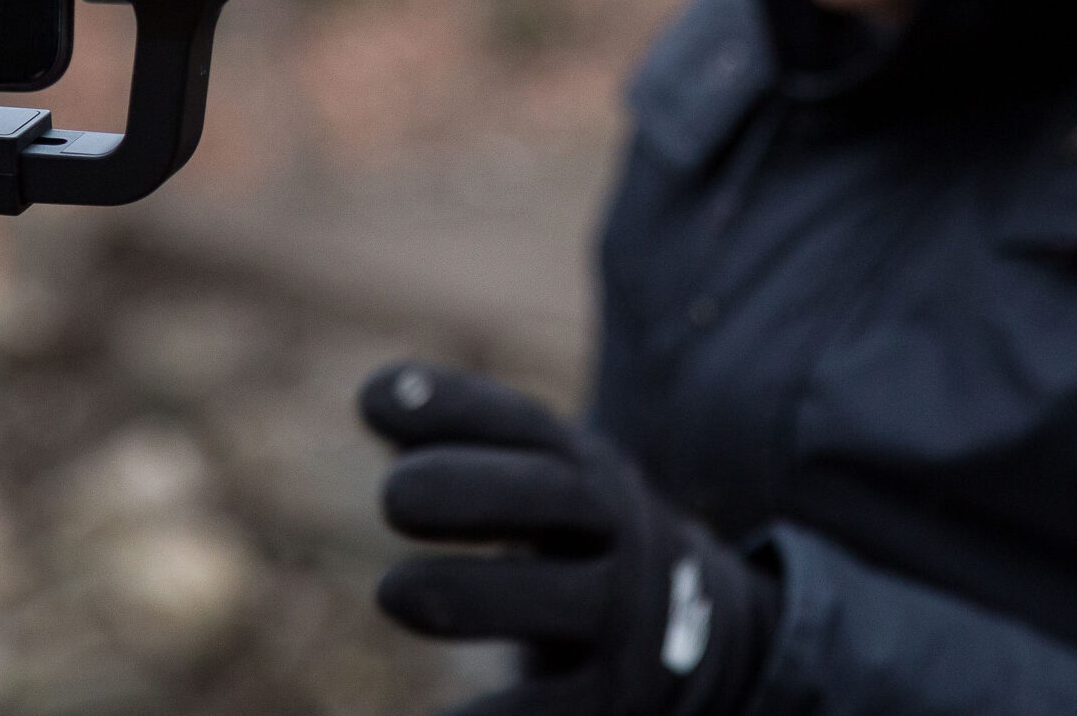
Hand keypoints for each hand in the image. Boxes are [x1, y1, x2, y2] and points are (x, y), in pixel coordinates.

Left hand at [360, 361, 776, 715]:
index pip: (520, 424)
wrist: (701, 640)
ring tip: (392, 591)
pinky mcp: (610, 699)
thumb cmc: (573, 541)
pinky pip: (553, 711)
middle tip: (391, 494)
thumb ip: (456, 437)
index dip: (453, 407)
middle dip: (473, 490)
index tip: (375, 397)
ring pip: (556, 602)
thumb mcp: (537, 479)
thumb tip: (375, 393)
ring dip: (475, 595)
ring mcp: (617, 618)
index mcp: (582, 468)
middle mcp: (611, 532)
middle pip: (555, 498)